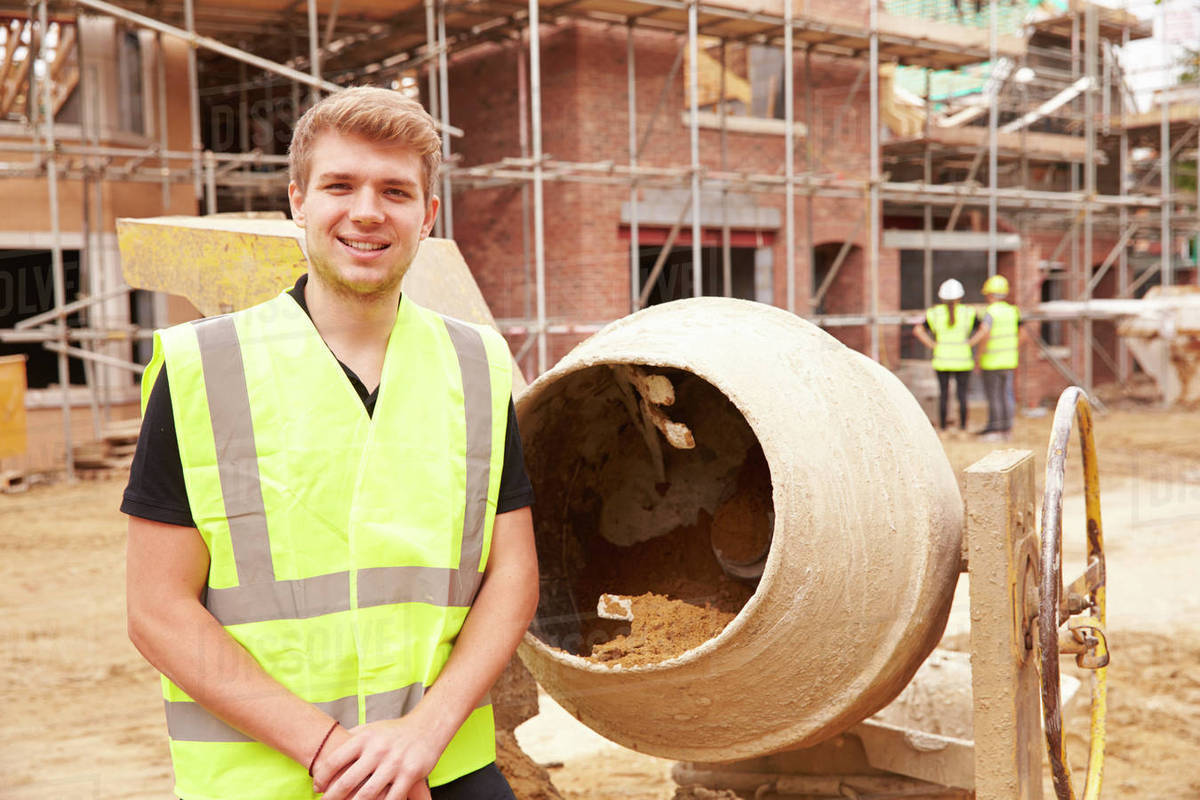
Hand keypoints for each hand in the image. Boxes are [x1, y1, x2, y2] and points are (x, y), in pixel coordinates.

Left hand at [313, 717, 440, 799]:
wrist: (427, 727)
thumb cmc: (395, 731)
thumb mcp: (371, 728)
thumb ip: (352, 738)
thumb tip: (329, 751)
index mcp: (364, 738)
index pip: (334, 760)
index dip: (322, 777)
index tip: (318, 787)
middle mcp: (378, 750)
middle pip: (347, 781)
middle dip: (332, 797)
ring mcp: (394, 763)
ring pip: (367, 794)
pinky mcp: (410, 774)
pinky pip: (391, 798)